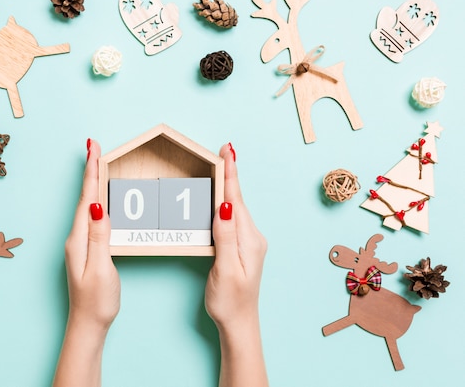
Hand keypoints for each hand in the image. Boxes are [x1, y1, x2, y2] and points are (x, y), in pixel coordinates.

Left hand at [53, 139, 119, 386]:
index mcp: (79, 239)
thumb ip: (99, 237)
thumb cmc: (96, 302)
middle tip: (93, 145)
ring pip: (87, 205)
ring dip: (92, 182)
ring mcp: (79, 243)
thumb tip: (99, 206)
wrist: (87, 326)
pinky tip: (99, 197)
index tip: (93, 148)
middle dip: (90, 169)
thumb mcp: (100, 269)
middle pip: (85, 197)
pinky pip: (90, 217)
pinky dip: (95, 199)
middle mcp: (75, 238)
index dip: (91, 172)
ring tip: (96, 162)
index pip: (87, 198)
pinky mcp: (85, 249)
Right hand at [205, 143, 268, 386]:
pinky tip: (222, 198)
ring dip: (228, 186)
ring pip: (235, 207)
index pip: (236, 200)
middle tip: (224, 150)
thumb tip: (224, 205)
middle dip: (229, 174)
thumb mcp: (226, 269)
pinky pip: (233, 218)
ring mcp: (248, 242)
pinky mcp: (242, 248)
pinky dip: (226, 203)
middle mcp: (252, 237)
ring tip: (222, 166)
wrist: (240, 324)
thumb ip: (225, 237)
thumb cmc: (230, 301)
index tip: (228, 151)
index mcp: (249, 239)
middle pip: (237, 199)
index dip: (230, 174)